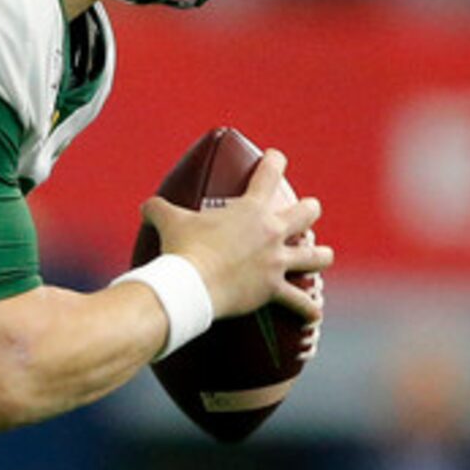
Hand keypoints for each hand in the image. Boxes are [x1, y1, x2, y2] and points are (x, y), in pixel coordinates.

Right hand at [143, 147, 331, 320]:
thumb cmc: (183, 249)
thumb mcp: (169, 221)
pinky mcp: (273, 289)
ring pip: (315, 256)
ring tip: (322, 255)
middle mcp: (272, 232)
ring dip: (320, 255)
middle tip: (306, 210)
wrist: (191, 284)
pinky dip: (307, 308)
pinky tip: (314, 312)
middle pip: (306, 213)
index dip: (274, 162)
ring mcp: (276, 261)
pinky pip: (298, 301)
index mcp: (251, 209)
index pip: (268, 175)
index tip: (276, 157)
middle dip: (308, 210)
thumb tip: (146, 206)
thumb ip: (160, 209)